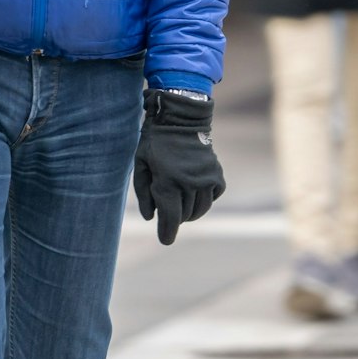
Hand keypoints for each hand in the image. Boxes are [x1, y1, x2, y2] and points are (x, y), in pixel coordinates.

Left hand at [133, 90, 225, 244]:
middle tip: (167, 213)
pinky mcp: (216, 172)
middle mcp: (189, 183)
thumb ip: (144, 194)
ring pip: (201, 209)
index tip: (165, 239)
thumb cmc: (155, 142)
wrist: (180, 119)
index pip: (171, 218)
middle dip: (175, 219)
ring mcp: (206, 178)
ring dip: (191, 212)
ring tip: (181, 206)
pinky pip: (214, 195)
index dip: (167, 233)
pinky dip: (206, 198)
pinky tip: (196, 192)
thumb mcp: (141, 166)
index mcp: (168, 182)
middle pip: (185, 215)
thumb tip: (151, 217)